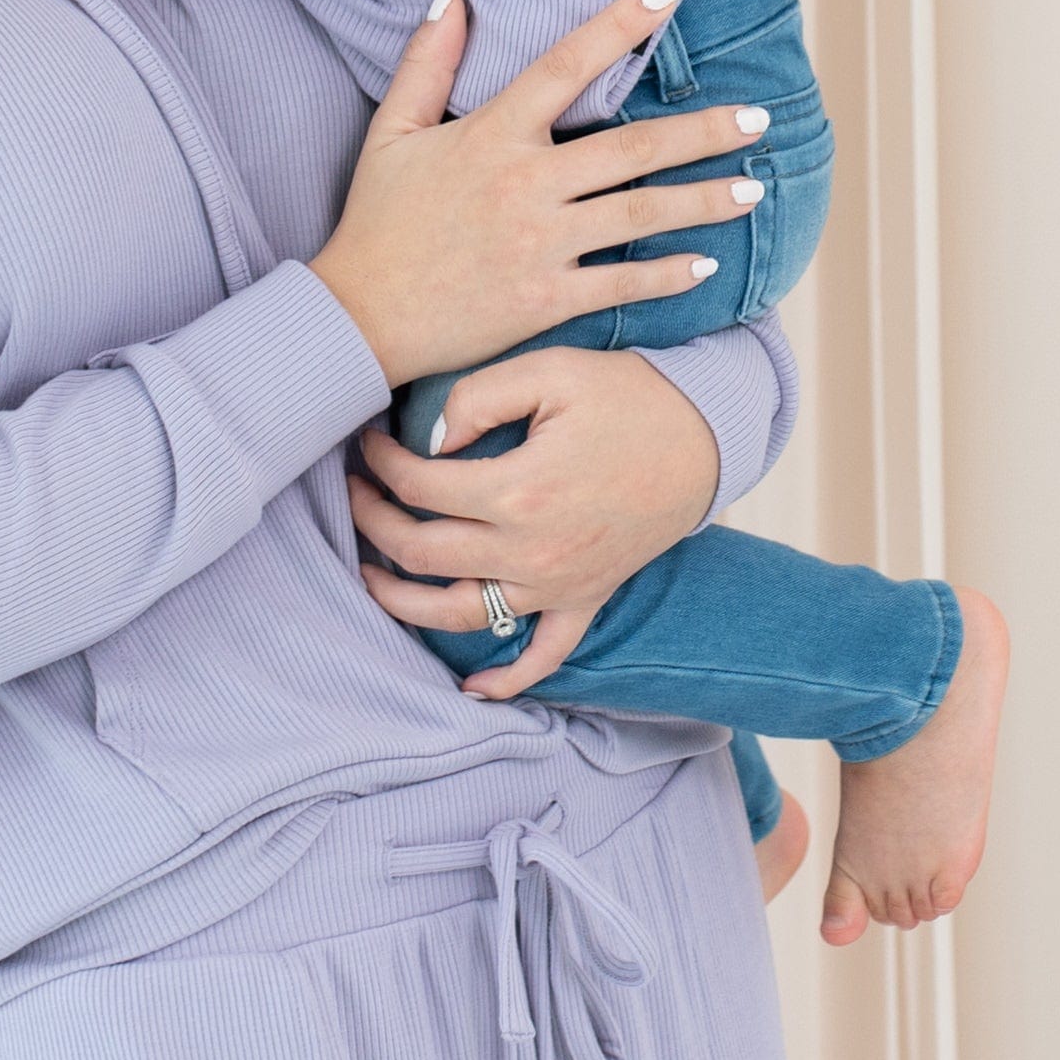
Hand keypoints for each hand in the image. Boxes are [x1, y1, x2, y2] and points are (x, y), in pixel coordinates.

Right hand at [307, 0, 773, 391]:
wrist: (358, 316)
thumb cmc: (376, 222)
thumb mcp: (390, 130)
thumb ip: (426, 61)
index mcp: (492, 133)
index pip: (567, 62)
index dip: (621, 22)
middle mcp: (525, 184)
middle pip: (633, 146)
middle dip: (704, 131)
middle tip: (759, 117)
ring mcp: (541, 244)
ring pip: (642, 213)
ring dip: (704, 199)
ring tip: (753, 187)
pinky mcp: (547, 299)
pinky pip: (622, 283)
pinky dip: (667, 274)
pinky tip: (706, 264)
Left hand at [347, 348, 723, 696]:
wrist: (705, 436)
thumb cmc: (626, 395)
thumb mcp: (550, 371)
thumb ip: (478, 399)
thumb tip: (429, 440)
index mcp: (519, 491)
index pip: (419, 486)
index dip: (381, 462)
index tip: (367, 441)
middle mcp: (532, 550)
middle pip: (421, 553)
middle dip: (372, 521)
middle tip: (354, 492)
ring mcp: (559, 584)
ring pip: (459, 615)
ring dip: (402, 600)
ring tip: (368, 573)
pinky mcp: (586, 599)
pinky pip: (544, 654)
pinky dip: (507, 681)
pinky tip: (471, 688)